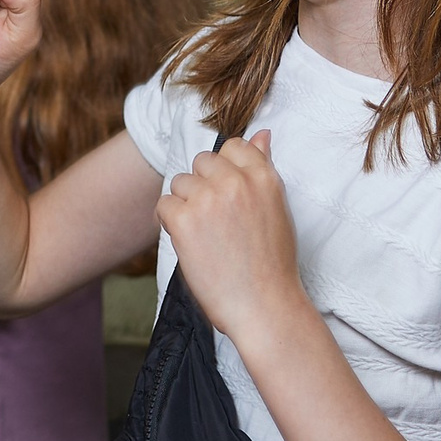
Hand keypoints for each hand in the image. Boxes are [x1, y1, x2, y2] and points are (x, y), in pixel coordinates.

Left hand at [154, 132, 313, 350]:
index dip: (225, 171)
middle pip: (202, 161)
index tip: (228, 196)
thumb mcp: (277, 208)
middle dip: (203, 186)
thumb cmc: (272, 263)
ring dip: (186, 205)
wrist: (264, 306)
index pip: (233, 147)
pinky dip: (170, 224)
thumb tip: (261, 134)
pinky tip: (191, 244)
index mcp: (263, 177)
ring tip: (206, 236)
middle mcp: (235, 181)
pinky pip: (164, 205)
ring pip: (180, 183)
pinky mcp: (184, 219)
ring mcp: (208, 198)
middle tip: (216, 221)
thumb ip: (262, 169)